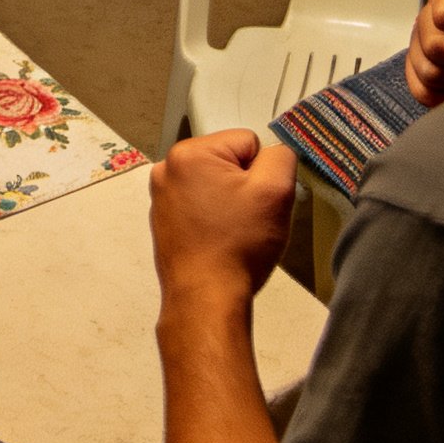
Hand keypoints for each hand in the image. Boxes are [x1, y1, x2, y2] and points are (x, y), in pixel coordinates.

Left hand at [150, 129, 297, 312]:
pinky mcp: (163, 219)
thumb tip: (274, 152)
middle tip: (247, 219)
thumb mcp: (276, 191)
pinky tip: (219, 240)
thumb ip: (281, 156)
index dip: (262, 172)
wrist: (206, 299)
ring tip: (233, 232)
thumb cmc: (236, 248)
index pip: (247, 142)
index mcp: (189, 153)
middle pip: (229, 162)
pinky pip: (201, 205)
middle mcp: (168, 168)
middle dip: (244, 186)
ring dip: (229, 202)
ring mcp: (162, 196)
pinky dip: (213, 218)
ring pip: (216, 184)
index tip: (256, 201)